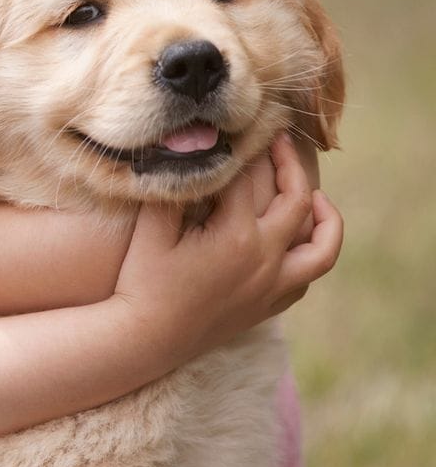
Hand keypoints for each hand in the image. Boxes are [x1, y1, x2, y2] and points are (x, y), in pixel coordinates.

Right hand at [114, 133, 342, 364]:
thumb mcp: (151, 230)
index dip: (246, 148)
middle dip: (288, 164)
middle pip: (297, 201)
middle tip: (278, 140)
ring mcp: (272, 286)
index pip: (251, 178)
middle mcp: (265, 260)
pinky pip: (306, 277)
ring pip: (323, 247)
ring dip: (324, 216)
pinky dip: (310, 253)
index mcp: (236, 236)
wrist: (145, 339)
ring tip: (314, 195)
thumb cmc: (141, 280)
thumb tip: (188, 152)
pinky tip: (295, 239)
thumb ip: (174, 189)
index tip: (242, 127)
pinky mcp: (268, 306)